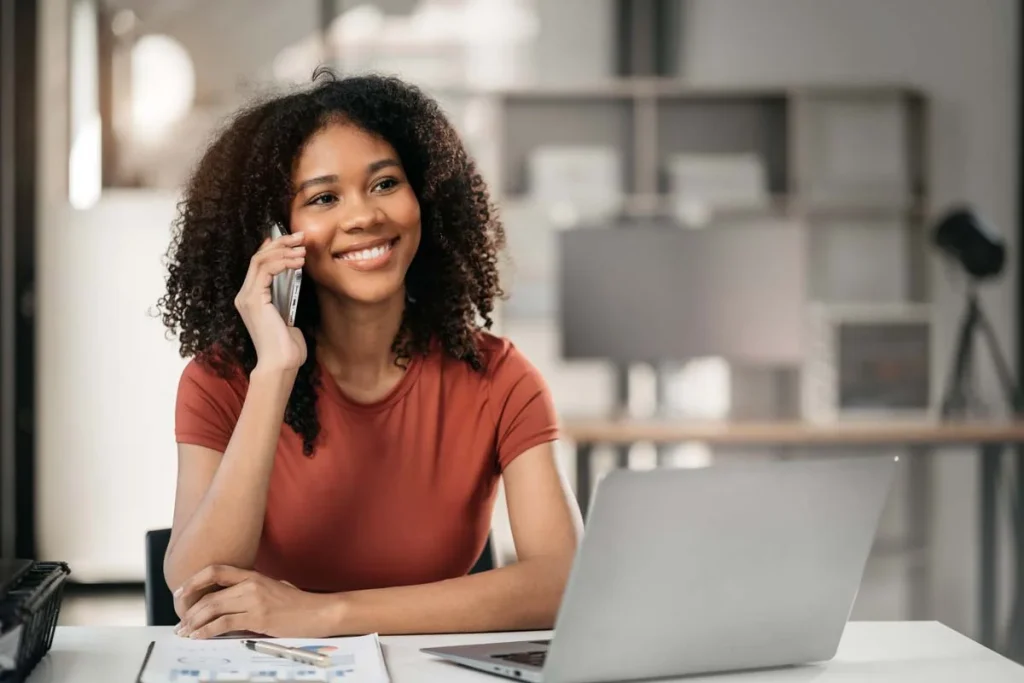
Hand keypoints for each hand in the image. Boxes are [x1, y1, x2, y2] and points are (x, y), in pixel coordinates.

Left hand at [175, 565, 337, 638]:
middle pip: (210, 595)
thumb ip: (253, 590)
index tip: (180, 593)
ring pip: (213, 608)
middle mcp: (251, 585)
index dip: (194, 581)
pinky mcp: (258, 618)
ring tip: (185, 632)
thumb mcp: (274, 589)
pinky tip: (199, 637)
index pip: (216, 571)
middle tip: (180, 623)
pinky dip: (206, 631)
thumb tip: (232, 602)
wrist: (319, 612)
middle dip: (189, 611)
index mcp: (254, 575)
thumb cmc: (298, 604)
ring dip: (194, 623)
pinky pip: (224, 624)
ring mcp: (254, 600)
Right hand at [234, 232, 307, 372]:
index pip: (259, 264)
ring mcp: (247, 297)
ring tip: (303, 248)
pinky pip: (266, 270)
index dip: (274, 248)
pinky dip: (283, 262)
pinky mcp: (253, 300)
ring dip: (284, 250)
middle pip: (258, 257)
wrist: (280, 363)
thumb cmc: (287, 347)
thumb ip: (286, 300)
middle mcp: (245, 295)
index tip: (293, 241)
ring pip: (260, 260)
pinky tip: (298, 262)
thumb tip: (296, 284)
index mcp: (252, 298)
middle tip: (300, 236)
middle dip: (280, 243)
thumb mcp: (289, 317)